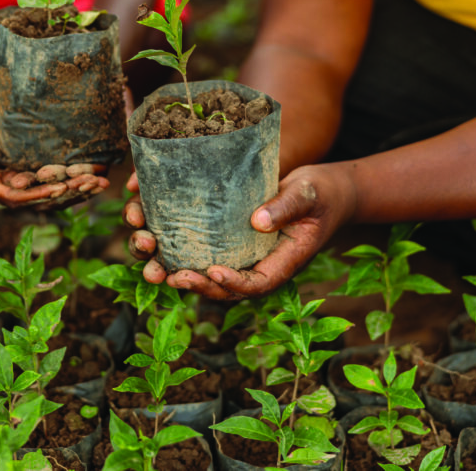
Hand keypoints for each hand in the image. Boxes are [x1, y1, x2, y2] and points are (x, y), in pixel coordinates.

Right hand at [0, 102, 109, 209]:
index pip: (17, 198)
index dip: (38, 196)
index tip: (61, 188)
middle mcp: (10, 186)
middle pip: (41, 199)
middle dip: (68, 193)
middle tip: (92, 184)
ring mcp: (26, 179)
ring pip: (54, 192)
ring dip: (78, 189)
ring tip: (101, 182)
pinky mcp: (37, 169)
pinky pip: (59, 179)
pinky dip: (77, 178)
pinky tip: (98, 173)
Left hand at [126, 163, 356, 299]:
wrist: (320, 188)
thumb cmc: (321, 194)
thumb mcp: (308, 197)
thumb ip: (285, 208)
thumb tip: (257, 222)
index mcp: (281, 263)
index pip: (256, 284)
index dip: (233, 284)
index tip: (212, 272)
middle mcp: (258, 263)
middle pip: (225, 286)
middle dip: (197, 284)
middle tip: (172, 277)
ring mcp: (242, 252)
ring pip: (208, 270)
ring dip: (179, 270)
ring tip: (155, 264)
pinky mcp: (229, 236)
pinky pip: (203, 248)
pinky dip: (179, 246)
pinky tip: (156, 234)